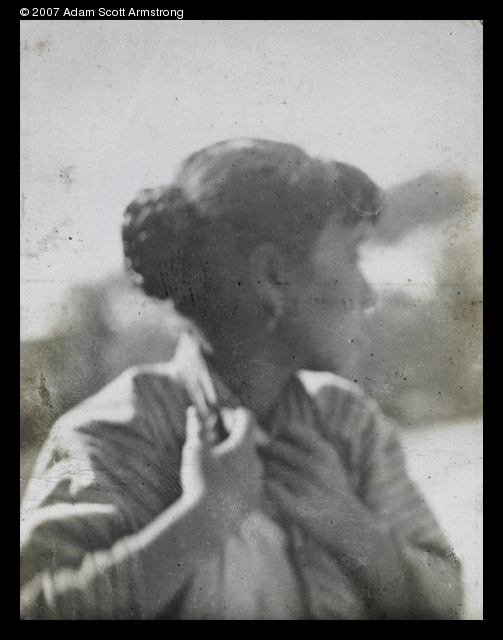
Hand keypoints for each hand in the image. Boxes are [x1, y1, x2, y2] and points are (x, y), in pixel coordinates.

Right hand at [181, 406, 267, 532]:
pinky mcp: (253, 500)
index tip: (224, 415)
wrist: (209, 521)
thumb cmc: (201, 480)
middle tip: (216, 438)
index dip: (236, 414)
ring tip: (217, 464)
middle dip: (234, 437)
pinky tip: (221, 485)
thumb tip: (193, 411)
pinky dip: (237, 479)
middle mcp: (255, 461)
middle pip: (248, 441)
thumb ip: (196, 428)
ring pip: (249, 463)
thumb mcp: (195, 450)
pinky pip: (248, 482)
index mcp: (243, 445)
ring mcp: (256, 482)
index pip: (247, 418)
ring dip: (236, 459)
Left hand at [259, 415, 359, 550]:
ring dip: (271, 474)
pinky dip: (270, 488)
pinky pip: (269, 486)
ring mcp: (305, 487)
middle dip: (273, 455)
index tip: (283, 444)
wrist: (347, 524)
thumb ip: (303, 442)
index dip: (281, 434)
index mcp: (323, 451)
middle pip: (275, 446)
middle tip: (282, 467)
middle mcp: (315, 466)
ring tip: (284, 483)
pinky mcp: (295, 507)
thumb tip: (263, 438)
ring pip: (270, 467)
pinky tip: (280, 493)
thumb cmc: (331, 487)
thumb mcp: (327, 458)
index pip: (289, 427)